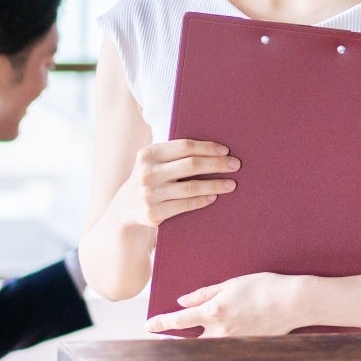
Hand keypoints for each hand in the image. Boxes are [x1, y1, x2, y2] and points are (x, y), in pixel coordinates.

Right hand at [117, 139, 238, 229]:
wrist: (125, 209)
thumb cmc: (150, 178)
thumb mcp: (154, 161)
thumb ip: (174, 154)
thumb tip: (215, 148)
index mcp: (148, 154)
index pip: (184, 146)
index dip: (207, 147)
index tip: (226, 151)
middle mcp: (147, 173)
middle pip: (191, 165)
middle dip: (217, 164)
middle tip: (236, 165)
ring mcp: (149, 195)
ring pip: (191, 187)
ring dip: (215, 185)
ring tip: (231, 184)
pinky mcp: (153, 214)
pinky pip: (185, 205)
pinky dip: (202, 200)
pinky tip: (214, 197)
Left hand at [147, 272, 309, 336]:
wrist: (294, 302)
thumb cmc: (265, 287)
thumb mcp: (232, 283)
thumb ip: (205, 293)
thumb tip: (183, 301)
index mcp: (214, 312)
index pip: (179, 321)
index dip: (161, 324)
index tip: (148, 326)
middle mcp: (220, 331)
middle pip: (188, 343)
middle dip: (175, 342)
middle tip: (163, 340)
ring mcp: (233, 342)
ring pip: (206, 348)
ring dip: (196, 345)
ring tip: (188, 341)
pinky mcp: (246, 346)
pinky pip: (224, 349)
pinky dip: (216, 346)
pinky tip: (217, 341)